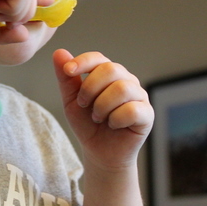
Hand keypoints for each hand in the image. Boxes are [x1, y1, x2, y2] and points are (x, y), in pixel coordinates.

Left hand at [53, 49, 153, 170]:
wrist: (99, 153)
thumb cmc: (88, 124)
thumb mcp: (71, 101)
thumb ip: (66, 79)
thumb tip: (59, 52)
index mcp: (109, 74)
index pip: (98, 58)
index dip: (83, 62)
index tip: (68, 71)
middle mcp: (127, 80)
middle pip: (111, 69)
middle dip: (91, 88)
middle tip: (83, 105)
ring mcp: (139, 96)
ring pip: (122, 89)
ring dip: (102, 106)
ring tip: (98, 118)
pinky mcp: (147, 114)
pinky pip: (132, 109)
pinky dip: (116, 119)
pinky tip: (113, 125)